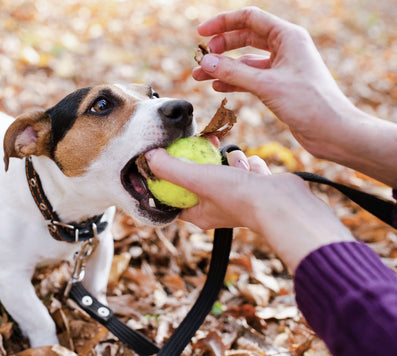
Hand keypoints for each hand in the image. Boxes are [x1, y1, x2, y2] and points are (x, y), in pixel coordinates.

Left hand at [145, 147, 353, 270]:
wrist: (283, 203)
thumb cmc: (238, 196)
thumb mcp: (196, 179)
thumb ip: (171, 168)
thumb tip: (149, 156)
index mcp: (199, 213)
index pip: (176, 195)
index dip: (170, 177)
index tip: (169, 157)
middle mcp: (218, 207)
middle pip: (201, 177)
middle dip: (203, 159)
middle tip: (203, 142)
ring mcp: (239, 197)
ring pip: (226, 169)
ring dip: (231, 161)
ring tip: (235, 162)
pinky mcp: (257, 188)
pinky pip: (247, 167)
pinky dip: (250, 164)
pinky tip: (254, 170)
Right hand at [193, 6, 396, 187]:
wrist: (333, 132)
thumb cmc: (309, 104)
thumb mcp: (266, 85)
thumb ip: (233, 72)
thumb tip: (205, 62)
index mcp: (288, 36)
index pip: (250, 19)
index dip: (222, 23)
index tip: (201, 33)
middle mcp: (285, 47)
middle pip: (245, 37)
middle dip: (221, 47)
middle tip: (201, 58)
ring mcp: (282, 67)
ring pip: (245, 60)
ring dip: (223, 67)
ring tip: (200, 76)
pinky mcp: (279, 85)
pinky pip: (250, 77)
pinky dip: (234, 81)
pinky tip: (218, 86)